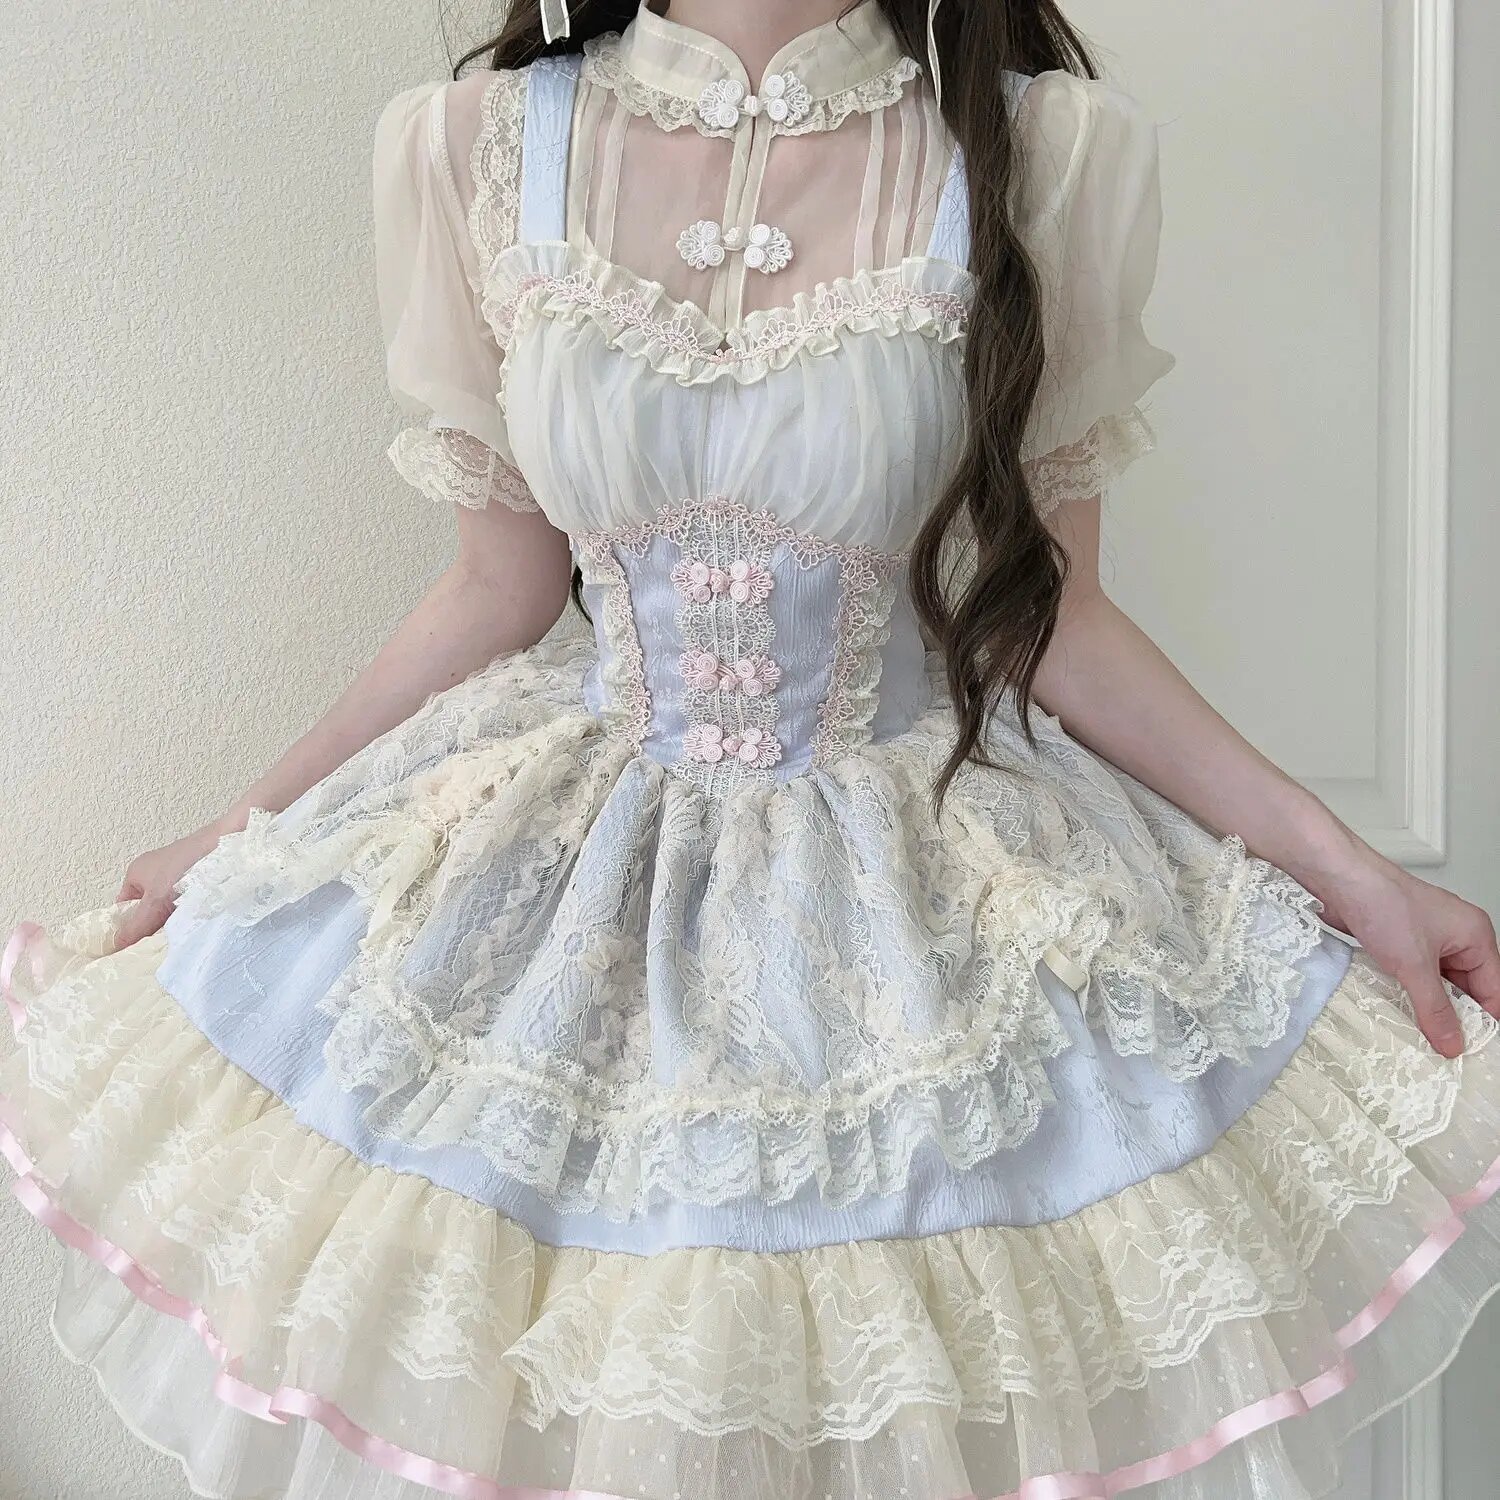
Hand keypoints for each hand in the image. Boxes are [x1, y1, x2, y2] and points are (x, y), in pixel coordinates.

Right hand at [113, 810, 245, 950]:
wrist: (230, 847)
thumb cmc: (185, 866)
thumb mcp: (154, 901)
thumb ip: (136, 925)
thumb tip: (117, 947)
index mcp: (138, 873)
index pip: (123, 906)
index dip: (126, 927)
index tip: (131, 950)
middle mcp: (158, 874)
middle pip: (149, 910)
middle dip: (153, 929)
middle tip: (156, 951)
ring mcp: (182, 878)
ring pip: (172, 910)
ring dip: (176, 924)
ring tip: (178, 944)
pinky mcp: (204, 882)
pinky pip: (192, 906)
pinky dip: (193, 917)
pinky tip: (197, 931)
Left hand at [1314, 856, 1499, 1058]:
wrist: (1338, 878)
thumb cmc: (1382, 902)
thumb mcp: (1414, 965)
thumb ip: (1435, 1009)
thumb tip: (1453, 1043)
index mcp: (1475, 936)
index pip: (1493, 989)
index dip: (1485, 1022)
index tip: (1474, 1051)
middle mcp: (1455, 937)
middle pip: (1467, 989)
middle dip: (1455, 1017)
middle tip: (1444, 1050)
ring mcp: (1426, 939)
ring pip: (1438, 985)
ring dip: (1429, 1007)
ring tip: (1424, 1039)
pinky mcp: (1399, 943)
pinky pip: (1414, 977)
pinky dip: (1409, 994)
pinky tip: (1401, 1014)